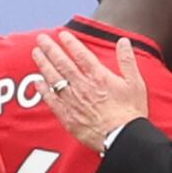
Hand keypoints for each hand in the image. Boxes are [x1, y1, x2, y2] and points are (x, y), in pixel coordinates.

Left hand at [31, 31, 147, 151]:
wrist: (122, 138)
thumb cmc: (131, 112)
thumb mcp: (135, 83)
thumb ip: (127, 60)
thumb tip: (123, 41)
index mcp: (98, 76)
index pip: (81, 54)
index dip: (70, 43)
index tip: (62, 34)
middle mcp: (82, 85)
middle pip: (62, 63)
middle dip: (51, 49)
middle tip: (41, 39)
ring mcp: (73, 101)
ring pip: (54, 79)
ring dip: (44, 64)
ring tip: (36, 53)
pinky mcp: (68, 117)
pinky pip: (52, 101)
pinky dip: (44, 90)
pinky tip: (38, 82)